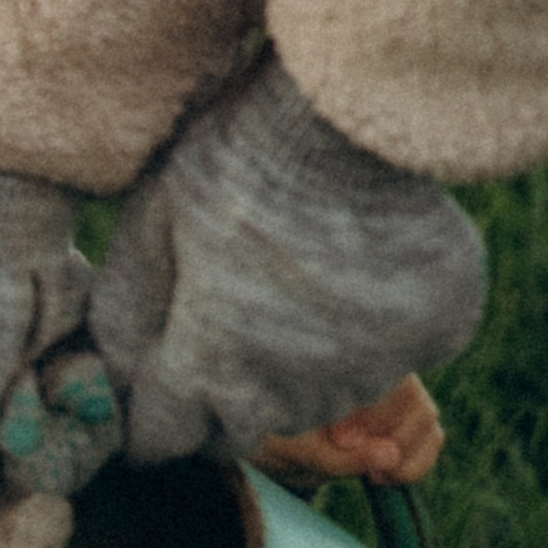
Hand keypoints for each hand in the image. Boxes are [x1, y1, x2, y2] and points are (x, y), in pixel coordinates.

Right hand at [0, 162, 102, 547]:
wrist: (4, 194)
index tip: (33, 535)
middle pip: (2, 515)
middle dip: (32, 488)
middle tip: (54, 476)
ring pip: (51, 471)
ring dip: (61, 432)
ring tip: (51, 378)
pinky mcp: (48, 377)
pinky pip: (81, 426)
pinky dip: (81, 395)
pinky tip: (73, 358)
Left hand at [90, 56, 484, 464]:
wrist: (351, 108)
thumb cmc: (234, 156)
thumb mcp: (148, 228)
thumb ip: (126, 317)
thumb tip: (110, 380)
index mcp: (209, 371)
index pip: (164, 438)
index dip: (156, 409)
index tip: (166, 372)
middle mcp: (290, 393)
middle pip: (246, 428)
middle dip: (228, 391)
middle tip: (237, 312)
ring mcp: (372, 370)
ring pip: (323, 396)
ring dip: (304, 361)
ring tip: (301, 274)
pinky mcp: (437, 335)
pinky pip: (401, 350)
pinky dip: (382, 320)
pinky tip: (366, 259)